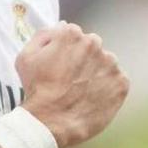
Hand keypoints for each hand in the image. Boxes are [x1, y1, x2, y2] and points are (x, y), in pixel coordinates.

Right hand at [17, 22, 129, 147]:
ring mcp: (110, 63)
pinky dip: (108, 88)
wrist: (51, 122)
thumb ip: (43, 35)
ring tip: (82, 91)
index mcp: (72, 34)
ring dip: (97, 73)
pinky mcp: (121, 82)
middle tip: (71, 80)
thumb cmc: (36, 90)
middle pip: (92, 47)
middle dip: (84, 59)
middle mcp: (94, 44)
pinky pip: (117, 81)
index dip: (66, 51)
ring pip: (106, 63)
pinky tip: (93, 98)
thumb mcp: (26, 57)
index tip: (61, 67)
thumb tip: (61, 25)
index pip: (74, 35)